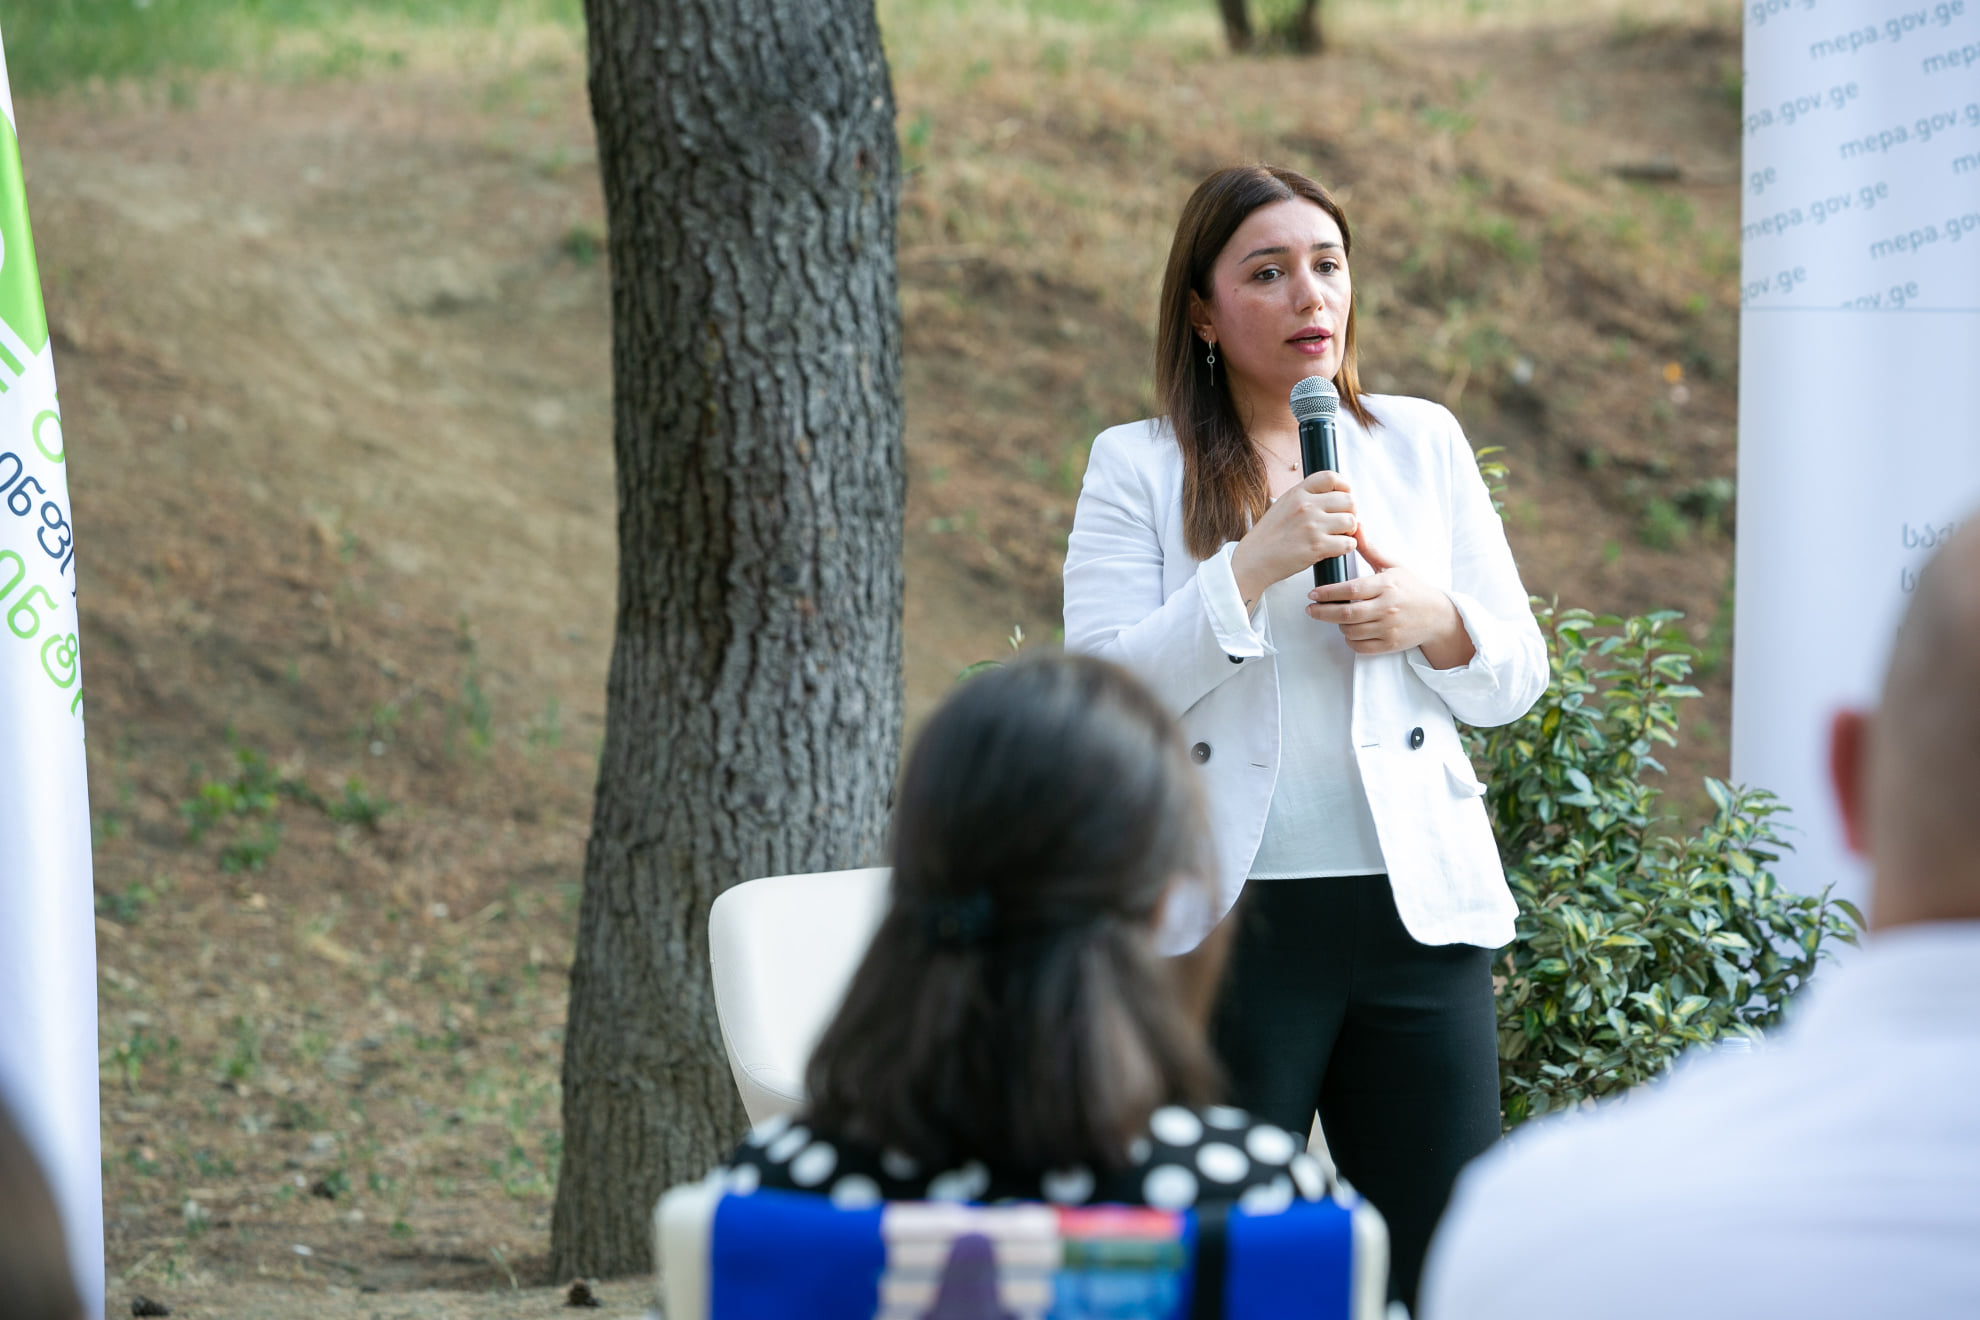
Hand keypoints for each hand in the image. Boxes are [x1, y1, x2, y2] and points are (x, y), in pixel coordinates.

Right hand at [1230, 471, 1356, 609]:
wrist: (1253, 560)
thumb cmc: (1269, 536)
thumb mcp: (1284, 505)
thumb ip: (1306, 496)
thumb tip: (1335, 494)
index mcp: (1297, 493)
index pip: (1331, 477)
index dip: (1344, 486)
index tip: (1344, 496)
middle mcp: (1306, 506)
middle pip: (1348, 500)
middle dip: (1350, 512)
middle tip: (1343, 522)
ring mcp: (1312, 526)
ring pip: (1351, 521)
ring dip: (1349, 531)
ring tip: (1338, 536)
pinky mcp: (1317, 546)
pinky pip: (1348, 543)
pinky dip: (1346, 547)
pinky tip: (1335, 548)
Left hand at [1307, 528, 1476, 667]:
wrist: (1437, 616)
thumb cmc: (1411, 588)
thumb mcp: (1392, 566)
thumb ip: (1370, 549)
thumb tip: (1355, 526)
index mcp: (1386, 586)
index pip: (1352, 590)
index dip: (1328, 593)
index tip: (1313, 593)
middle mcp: (1387, 608)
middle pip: (1347, 614)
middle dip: (1323, 612)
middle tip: (1310, 609)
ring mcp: (1389, 628)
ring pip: (1351, 631)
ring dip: (1338, 625)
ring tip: (1335, 617)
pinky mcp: (1390, 644)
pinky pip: (1360, 646)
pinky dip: (1350, 640)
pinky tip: (1350, 630)